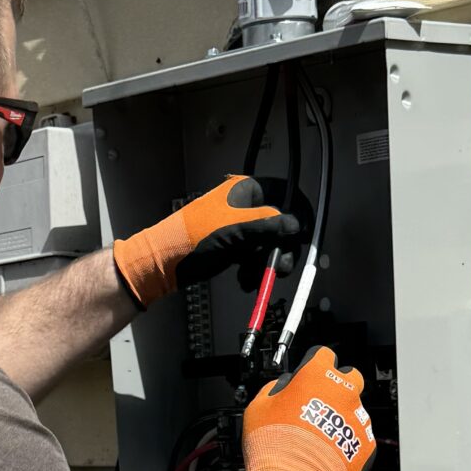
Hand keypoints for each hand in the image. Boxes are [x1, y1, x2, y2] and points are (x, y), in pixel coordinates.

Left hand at [113, 176, 299, 307]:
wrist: (165, 262)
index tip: (305, 234)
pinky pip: (255, 256)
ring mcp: (240, 227)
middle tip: (282, 268)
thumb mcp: (237, 229)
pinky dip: (254, 269)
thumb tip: (296, 226)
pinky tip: (245, 279)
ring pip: (269, 244)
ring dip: (267, 263)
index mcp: (246, 190)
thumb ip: (270, 225)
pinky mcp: (235, 246)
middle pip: (280, 225)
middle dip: (281, 248)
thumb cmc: (195, 237)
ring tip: (256, 278)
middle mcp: (246, 206)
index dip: (298, 213)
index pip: (284, 193)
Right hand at [241, 347, 375, 470]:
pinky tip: (329, 451)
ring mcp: (358, 417)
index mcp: (317, 374)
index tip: (307, 375)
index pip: (322, 355)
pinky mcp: (366, 443)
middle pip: (349, 376)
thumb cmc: (276, 445)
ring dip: (341, 415)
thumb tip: (282, 389)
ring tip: (321, 434)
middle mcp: (344, 391)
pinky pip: (360, 436)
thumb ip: (275, 389)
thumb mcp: (259, 406)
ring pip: (355, 408)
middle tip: (319, 402)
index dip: (313, 364)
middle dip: (337, 385)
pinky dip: (348, 440)